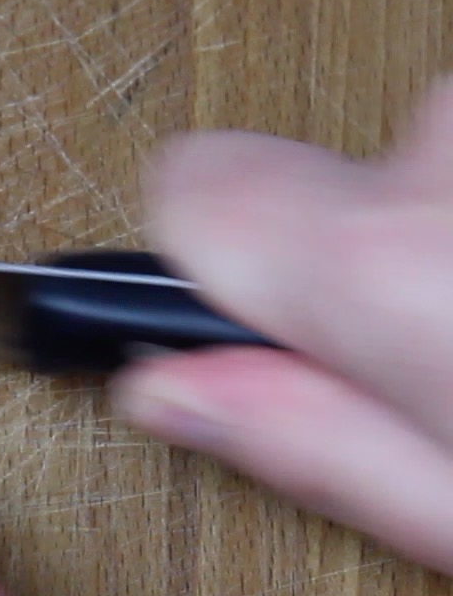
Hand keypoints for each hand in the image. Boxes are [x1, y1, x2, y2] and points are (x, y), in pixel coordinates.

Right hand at [112, 78, 452, 571]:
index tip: (235, 309)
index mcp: (381, 261)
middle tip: (432, 360)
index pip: (189, 185)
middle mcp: (444, 151)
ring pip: (432, 162)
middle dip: (366, 257)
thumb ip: (307, 444)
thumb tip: (169, 393)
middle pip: (325, 178)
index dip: (202, 261)